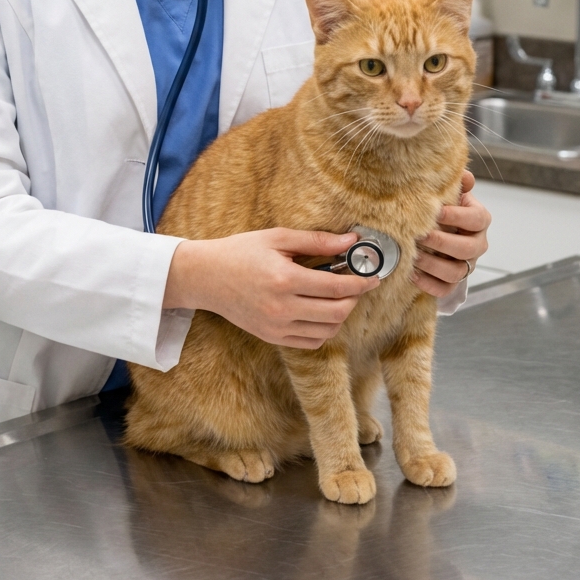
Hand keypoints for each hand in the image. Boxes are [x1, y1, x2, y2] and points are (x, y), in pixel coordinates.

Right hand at [165, 228, 379, 348]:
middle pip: (337, 312)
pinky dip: (324, 329)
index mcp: (284, 279)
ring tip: (338, 296)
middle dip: (355, 298)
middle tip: (358, 284)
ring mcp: (276, 327)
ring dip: (341, 314)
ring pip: (328, 330)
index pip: (336, 286)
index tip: (373, 277)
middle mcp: (282, 308)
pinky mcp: (272, 337)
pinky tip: (322, 311)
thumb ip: (317, 241)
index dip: (361, 282)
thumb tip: (351, 240)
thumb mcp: (277, 238)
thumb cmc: (241, 252)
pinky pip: (311, 341)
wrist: (206, 277)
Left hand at [413, 170, 490, 298]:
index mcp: (479, 220)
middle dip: (442, 242)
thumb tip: (464, 175)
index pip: (477, 219)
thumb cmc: (446, 212)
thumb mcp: (452, 194)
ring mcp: (466, 266)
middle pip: (468, 248)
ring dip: (433, 264)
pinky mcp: (453, 283)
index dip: (458, 216)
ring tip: (414, 255)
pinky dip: (428, 283)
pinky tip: (412, 273)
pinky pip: (444, 289)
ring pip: (456, 272)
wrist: (441, 236)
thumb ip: (458, 184)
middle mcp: (477, 244)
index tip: (437, 211)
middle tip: (421, 236)